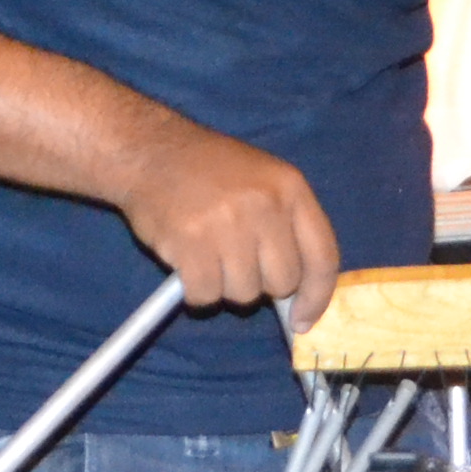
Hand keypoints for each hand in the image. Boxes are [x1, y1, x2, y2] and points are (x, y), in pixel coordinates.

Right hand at [115, 128, 340, 327]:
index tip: (302, 320)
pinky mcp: (191, 244)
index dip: (316, 297)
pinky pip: (205, 296)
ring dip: (223, 286)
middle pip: (282, 283)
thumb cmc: (208, 170)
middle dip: (259, 283)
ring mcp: (228, 224)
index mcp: (291, 188)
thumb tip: (299, 296)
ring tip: (207, 253)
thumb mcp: (262, 180)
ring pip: (243, 294)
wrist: (149, 151)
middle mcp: (265, 205)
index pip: (322, 257)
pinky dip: (195, 291)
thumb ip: (285, 228)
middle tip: (234, 262)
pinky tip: (187, 263)